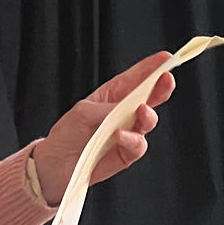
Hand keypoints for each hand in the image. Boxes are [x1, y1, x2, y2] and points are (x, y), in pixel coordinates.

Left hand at [31, 52, 175, 205]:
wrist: (56, 165)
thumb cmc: (67, 134)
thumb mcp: (83, 112)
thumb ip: (107, 109)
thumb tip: (127, 109)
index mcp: (112, 96)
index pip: (135, 79)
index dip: (151, 68)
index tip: (165, 59)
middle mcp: (123, 113)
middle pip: (149, 98)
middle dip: (160, 88)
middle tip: (166, 80)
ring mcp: (127, 133)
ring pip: (148, 121)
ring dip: (148, 115)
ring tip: (141, 111)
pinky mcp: (126, 154)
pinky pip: (138, 145)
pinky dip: (132, 139)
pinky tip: (121, 136)